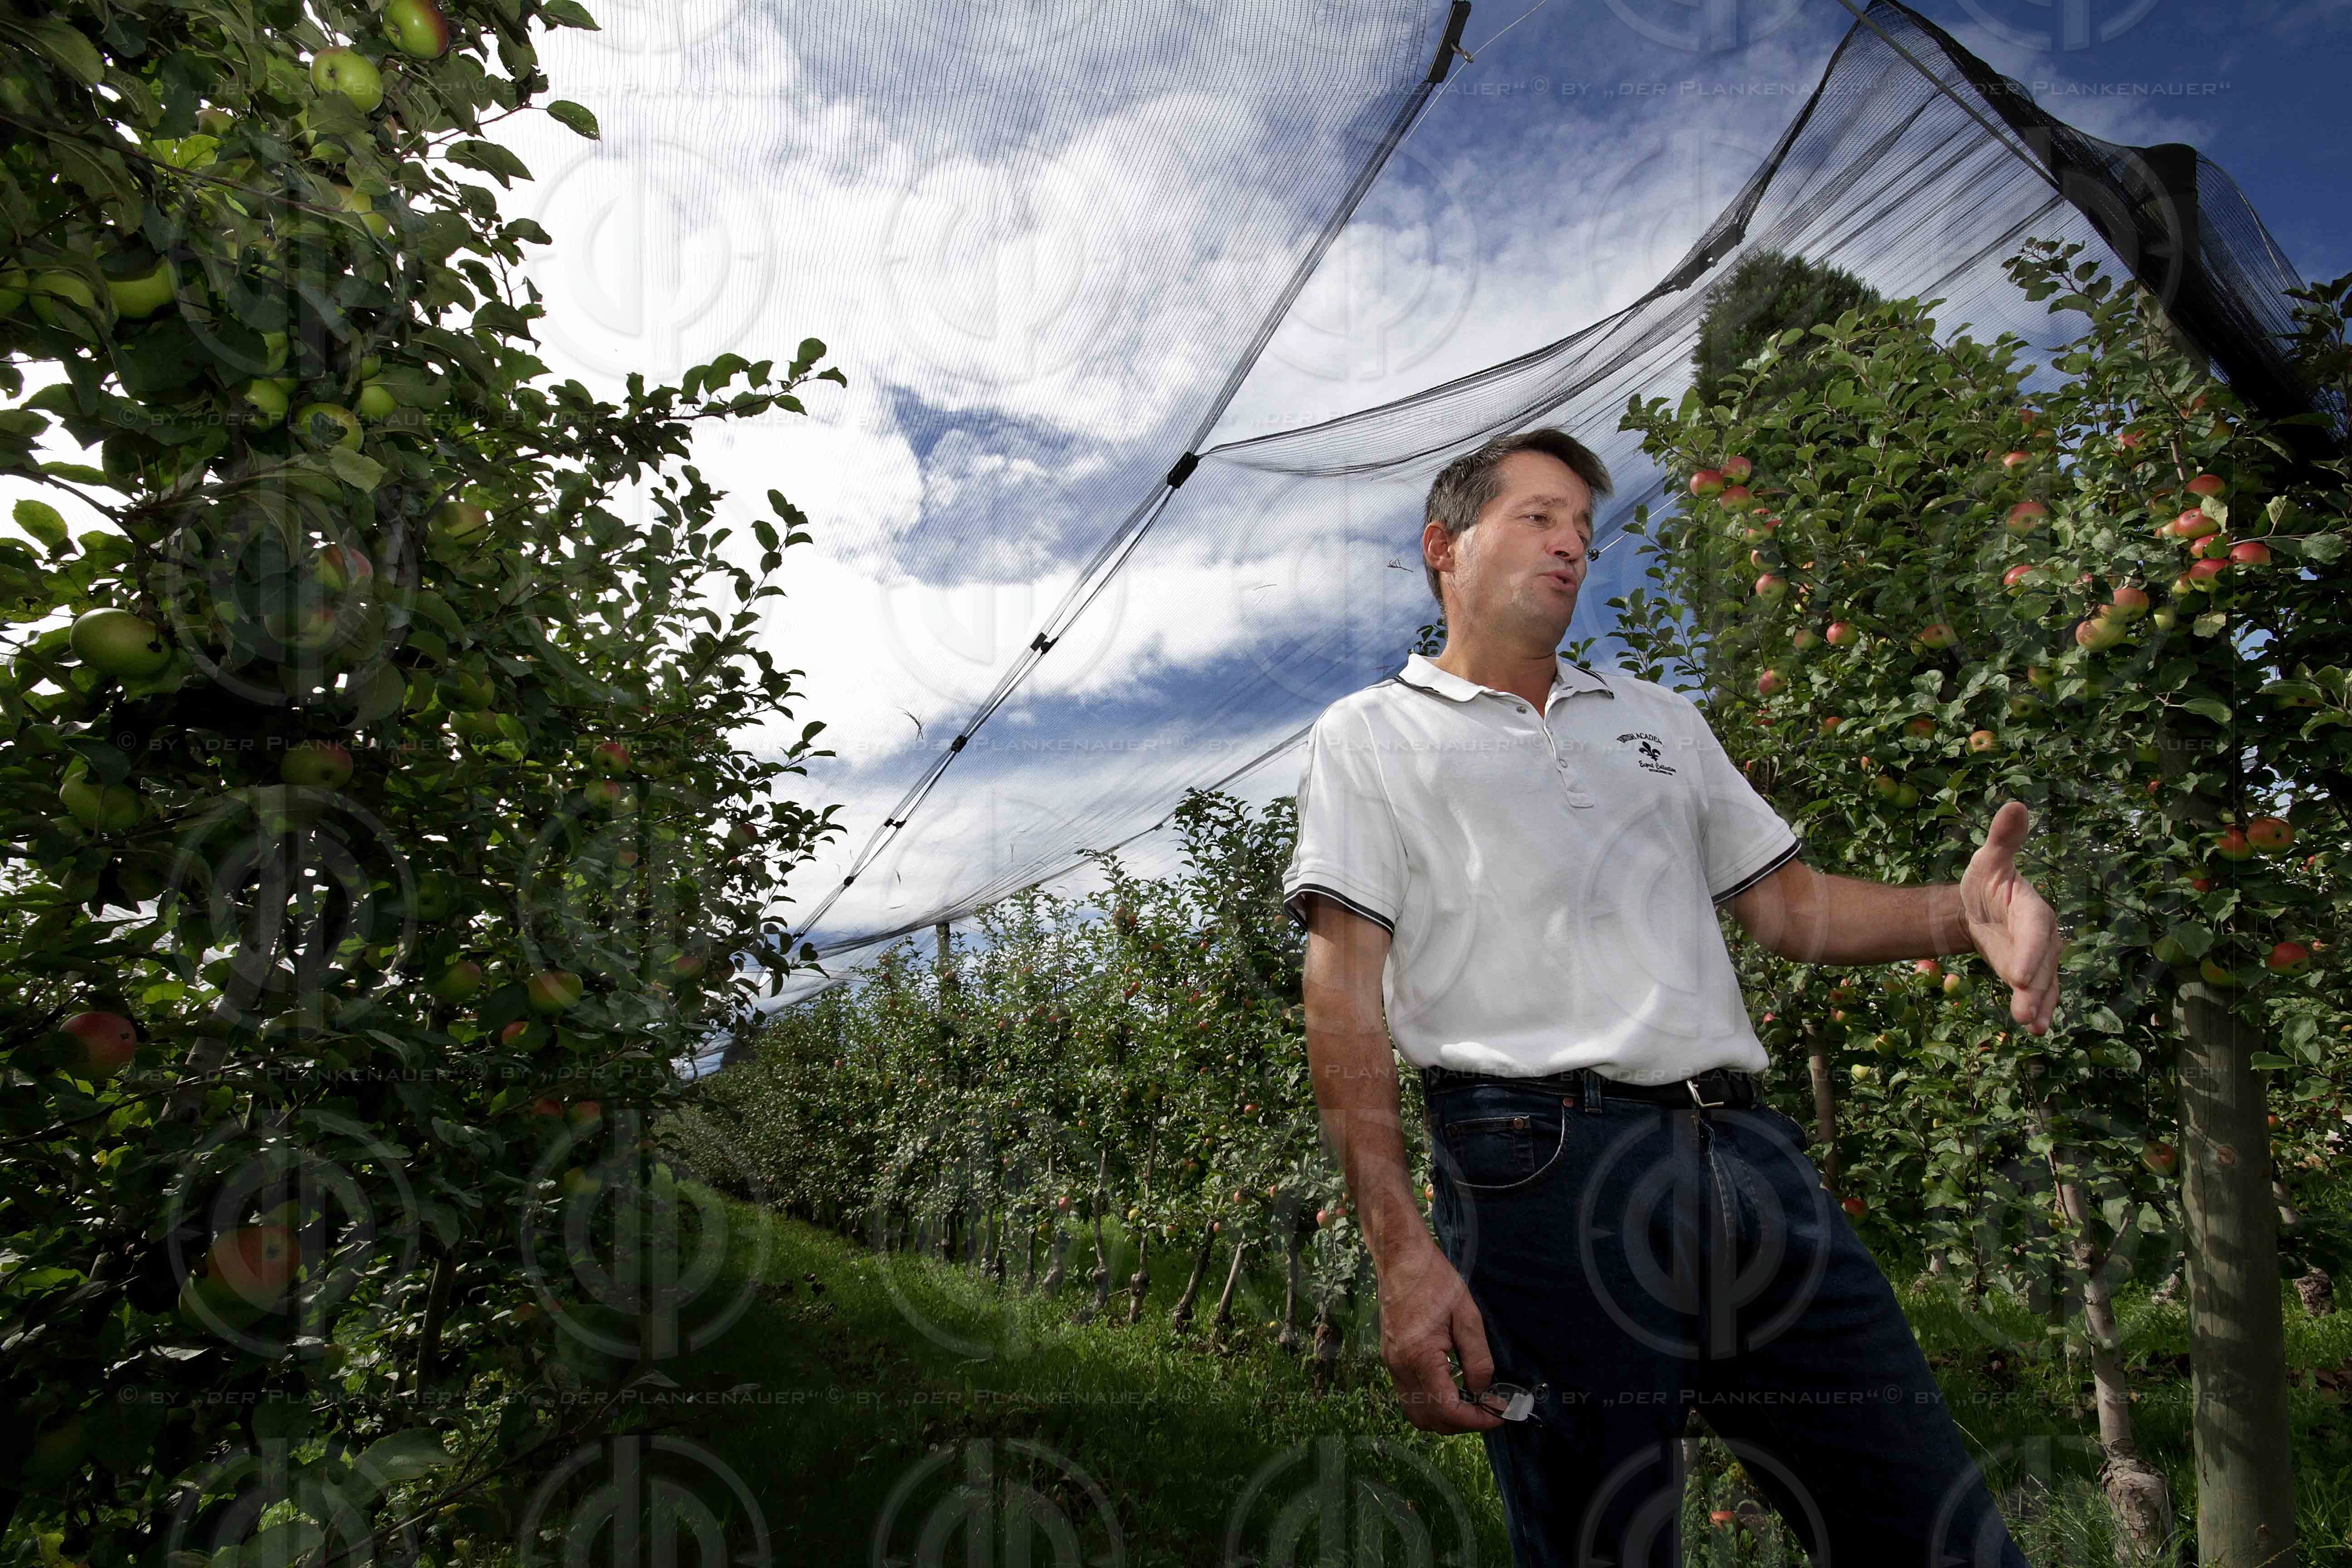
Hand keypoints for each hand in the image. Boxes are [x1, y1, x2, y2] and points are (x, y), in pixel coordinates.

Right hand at [1376, 1241, 1503, 1432]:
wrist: (1401, 1259)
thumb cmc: (1436, 1280)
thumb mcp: (1468, 1315)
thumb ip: (1478, 1358)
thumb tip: (1482, 1391)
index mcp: (1419, 1356)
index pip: (1447, 1409)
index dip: (1476, 1419)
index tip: (1500, 1413)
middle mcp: (1400, 1367)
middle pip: (1430, 1419)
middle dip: (1462, 1423)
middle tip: (1489, 1410)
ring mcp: (1391, 1365)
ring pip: (1416, 1413)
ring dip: (1445, 1417)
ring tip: (1471, 1404)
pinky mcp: (1390, 1360)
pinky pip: (1409, 1397)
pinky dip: (1431, 1404)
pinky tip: (1452, 1389)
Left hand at [1962, 800, 2060, 1033]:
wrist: (1981, 906)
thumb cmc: (1988, 880)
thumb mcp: (1989, 859)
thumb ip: (2003, 839)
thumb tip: (2015, 804)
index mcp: (2032, 907)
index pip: (2036, 930)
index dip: (2031, 952)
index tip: (2020, 975)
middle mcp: (2042, 936)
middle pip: (2043, 963)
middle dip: (2036, 987)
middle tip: (2026, 1010)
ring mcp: (2038, 957)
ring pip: (2044, 983)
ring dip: (2040, 1005)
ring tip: (2034, 1027)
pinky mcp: (2030, 974)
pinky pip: (2038, 993)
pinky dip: (2038, 1010)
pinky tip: (2035, 1029)